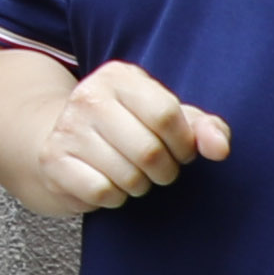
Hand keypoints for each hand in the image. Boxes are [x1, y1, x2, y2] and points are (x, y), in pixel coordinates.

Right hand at [20, 60, 229, 215]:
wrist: (61, 141)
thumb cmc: (127, 129)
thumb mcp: (168, 118)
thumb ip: (204, 128)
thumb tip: (220, 149)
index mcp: (120, 77)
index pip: (166, 114)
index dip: (183, 143)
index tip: (180, 150)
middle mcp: (89, 96)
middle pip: (149, 151)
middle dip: (164, 171)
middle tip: (158, 169)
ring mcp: (67, 128)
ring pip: (127, 176)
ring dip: (139, 185)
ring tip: (131, 174)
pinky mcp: (53, 160)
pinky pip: (102, 192)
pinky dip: (114, 197)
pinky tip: (108, 182)